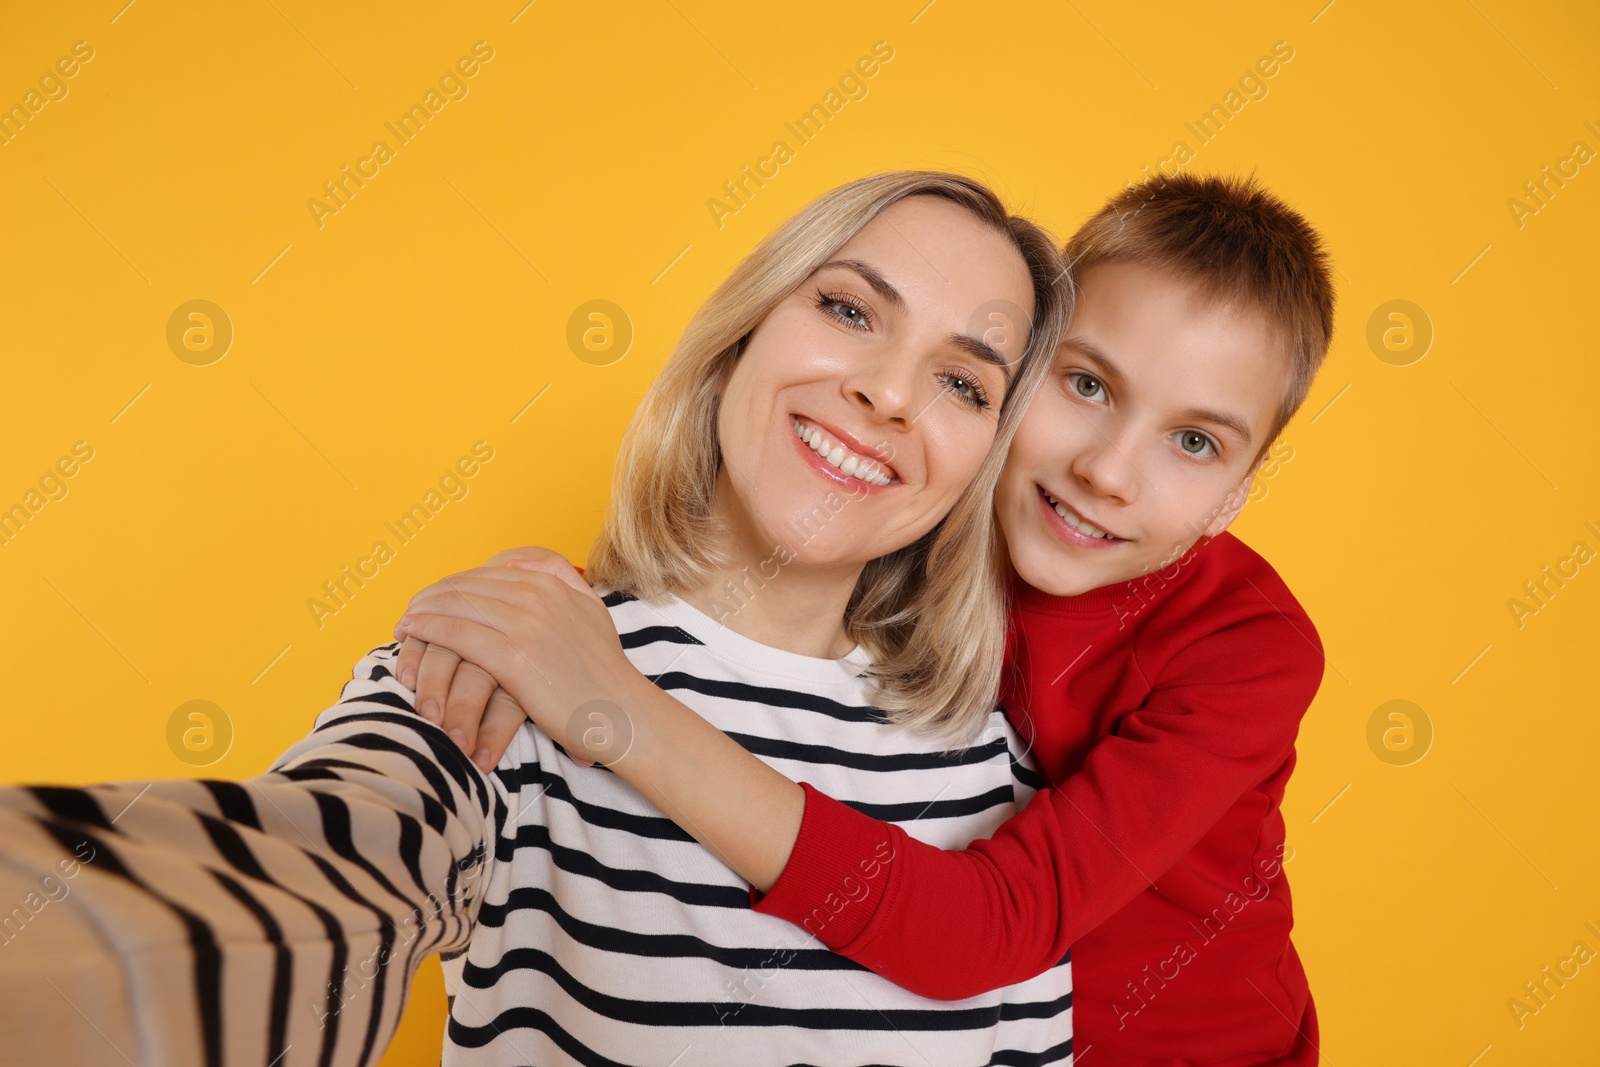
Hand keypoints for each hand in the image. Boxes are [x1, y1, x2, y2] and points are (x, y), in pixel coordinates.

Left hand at [392, 554, 648, 767]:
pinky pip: (457, 634)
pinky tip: (410, 634)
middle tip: (408, 614)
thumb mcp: (590, 610)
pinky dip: (427, 630)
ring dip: (421, 612)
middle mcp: (536, 596)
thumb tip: (518, 563)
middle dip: (429, 598)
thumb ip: (560, 578)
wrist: (621, 712)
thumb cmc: (602, 672)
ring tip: (403, 625)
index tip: (429, 602)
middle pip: (464, 586)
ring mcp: (525, 625)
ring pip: (455, 606)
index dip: (449, 587)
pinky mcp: (514, 657)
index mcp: (551, 584)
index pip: (483, 576)